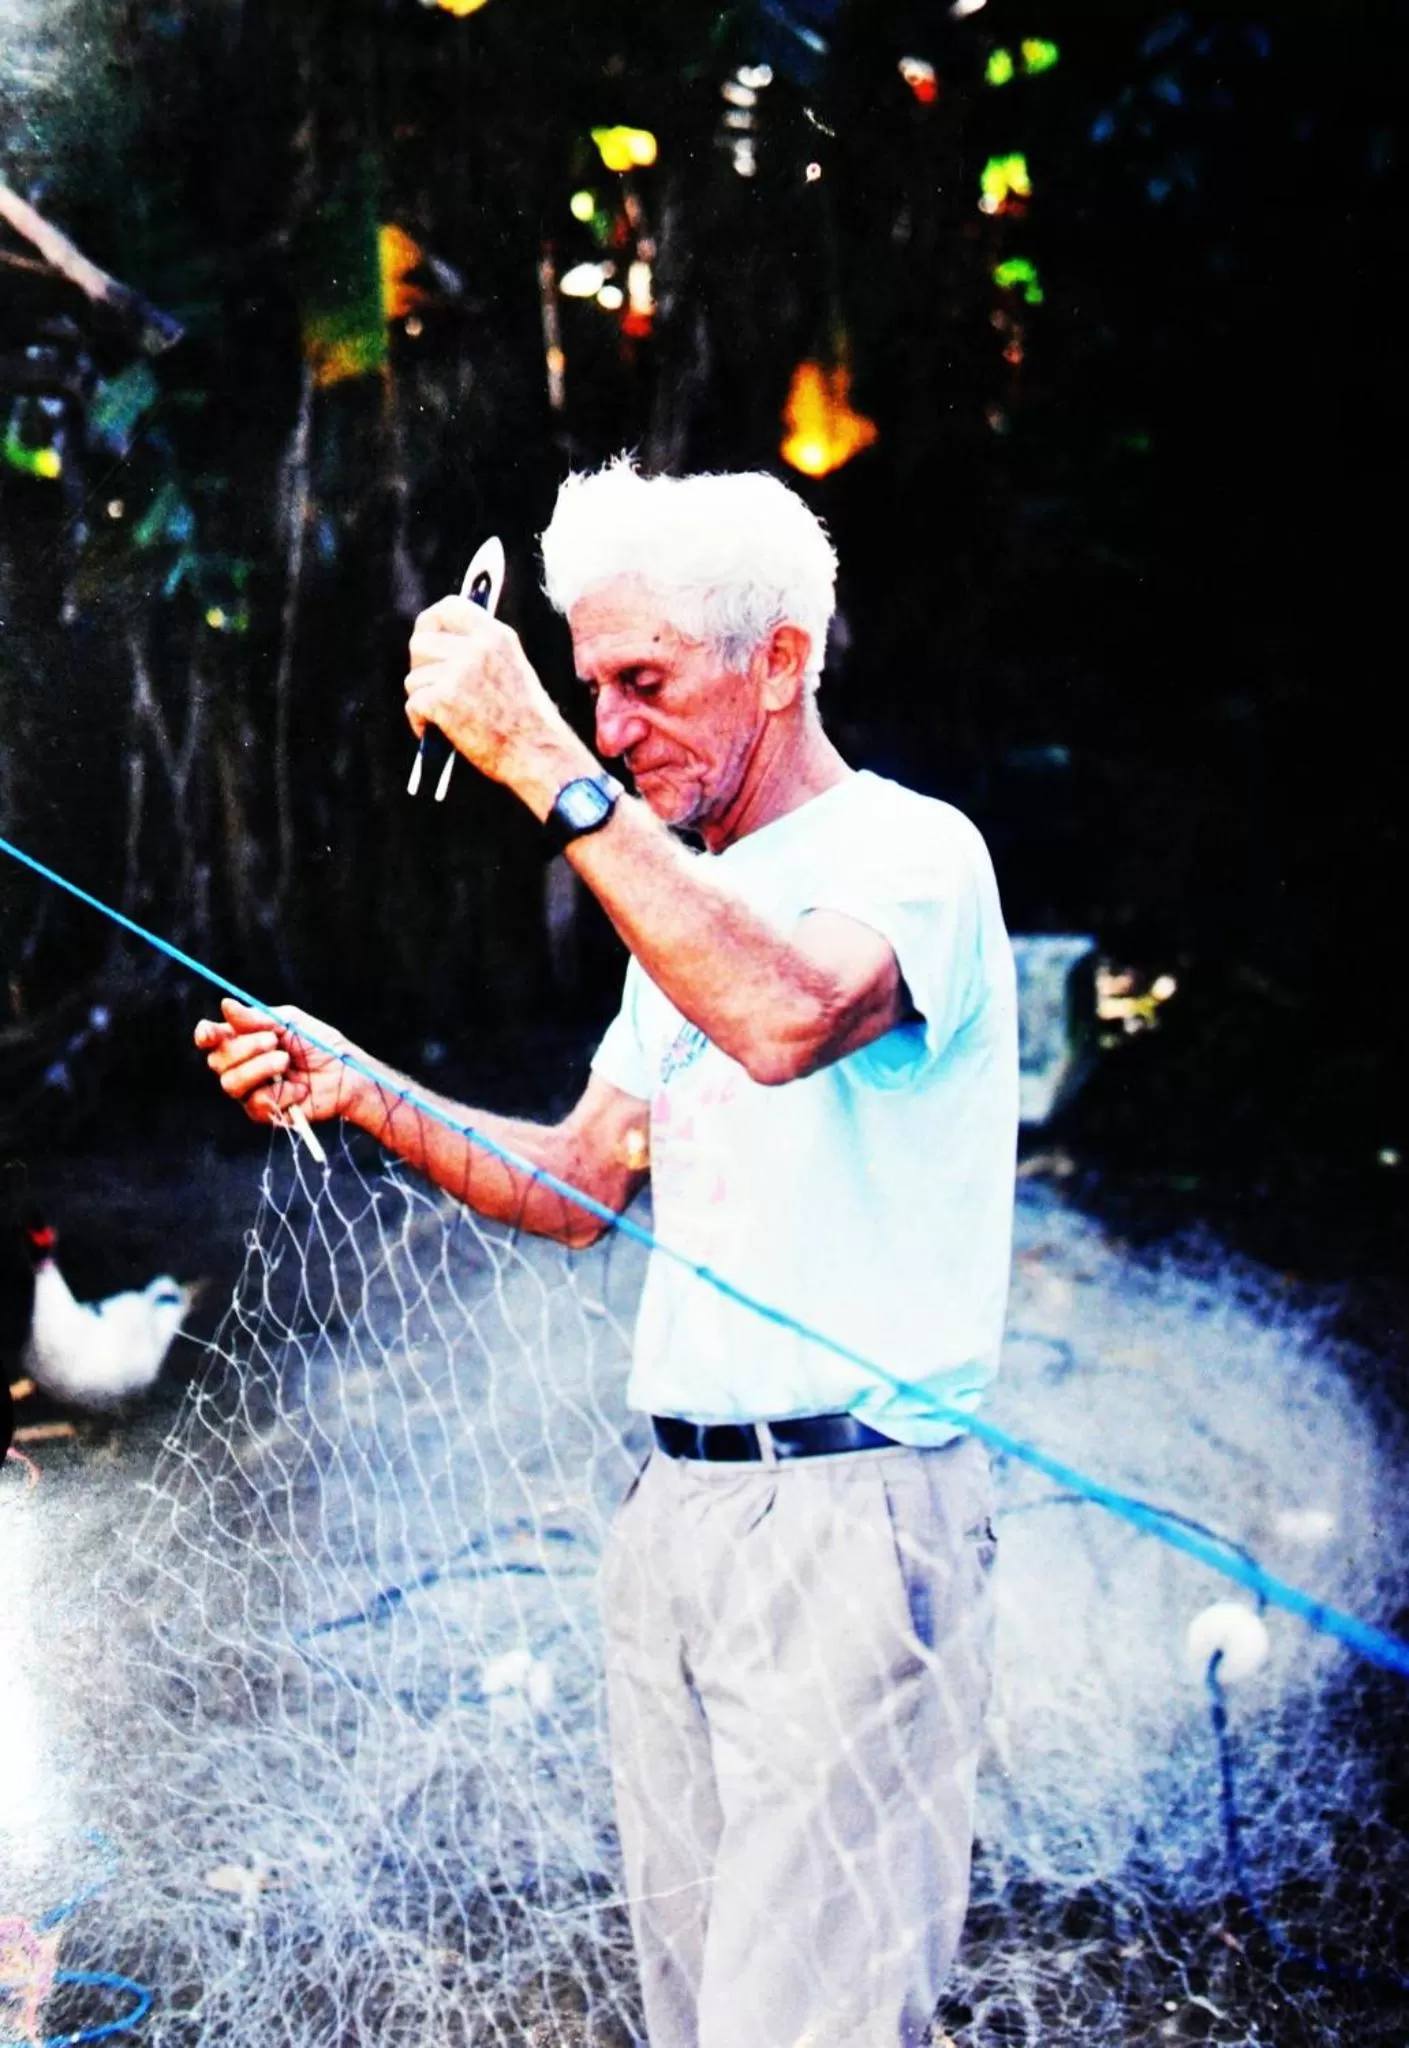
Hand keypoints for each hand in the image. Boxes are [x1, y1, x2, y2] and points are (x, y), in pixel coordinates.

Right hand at [193, 998, 352, 1127]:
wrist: (346, 1074)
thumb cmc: (319, 1045)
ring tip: (286, 1062)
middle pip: (218, 1061)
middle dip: (244, 1048)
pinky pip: (255, 1104)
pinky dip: (280, 1093)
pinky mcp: (265, 1113)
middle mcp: (241, 1066)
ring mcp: (251, 1091)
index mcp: (243, 1040)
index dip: (206, 1035)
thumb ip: (257, 1019)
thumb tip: (225, 1006)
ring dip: (259, 1069)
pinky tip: (299, 1089)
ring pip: (231, 1083)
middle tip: (274, 1041)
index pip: (212, 1039)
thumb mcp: (289, 1023)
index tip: (210, 1032)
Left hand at [405, 596, 564, 787]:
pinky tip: (436, 732)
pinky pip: (413, 704)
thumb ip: (483, 649)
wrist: (537, 754)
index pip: (449, 607)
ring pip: (414, 678)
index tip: (428, 638)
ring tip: (443, 716)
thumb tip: (445, 641)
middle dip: (420, 667)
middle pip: (420, 642)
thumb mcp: (514, 668)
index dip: (430, 623)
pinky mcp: (443, 701)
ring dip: (422, 698)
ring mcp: (458, 674)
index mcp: (496, 635)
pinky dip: (419, 722)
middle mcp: (476, 648)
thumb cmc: (528, 721)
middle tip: (431, 686)